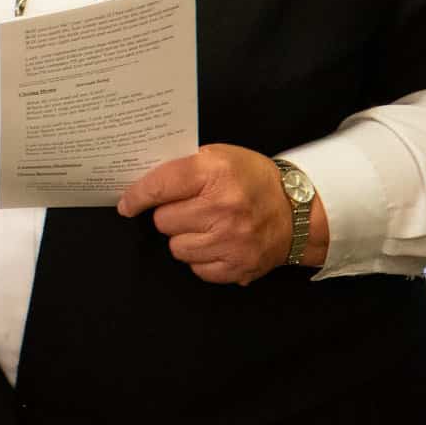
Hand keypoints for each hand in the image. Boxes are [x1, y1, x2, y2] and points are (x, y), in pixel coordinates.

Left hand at [116, 144, 318, 285]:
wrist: (299, 209)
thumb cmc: (253, 179)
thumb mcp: (219, 156)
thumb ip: (183, 168)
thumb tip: (142, 187)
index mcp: (215, 172)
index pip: (160, 186)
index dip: (136, 196)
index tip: (126, 204)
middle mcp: (223, 207)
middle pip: (164, 221)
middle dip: (169, 215)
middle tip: (189, 208)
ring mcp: (231, 240)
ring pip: (176, 248)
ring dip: (184, 238)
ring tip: (204, 225)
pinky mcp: (238, 266)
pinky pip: (197, 268)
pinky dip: (200, 258)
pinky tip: (215, 242)